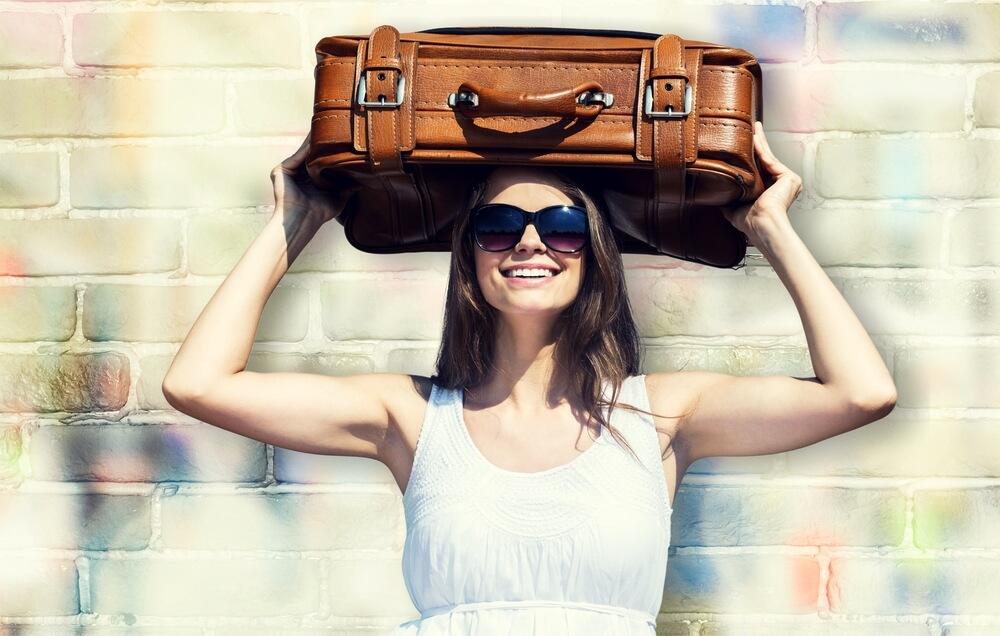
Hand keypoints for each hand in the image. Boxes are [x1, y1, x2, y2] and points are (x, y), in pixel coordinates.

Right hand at [270, 134, 353, 226]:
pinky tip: (316, 137)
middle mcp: (299, 173)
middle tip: (334, 125)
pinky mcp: (281, 170)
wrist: (302, 220)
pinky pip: (297, 155)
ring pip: (304, 151)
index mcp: (310, 179)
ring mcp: (289, 171)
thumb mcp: (339, 198)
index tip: (341, 139)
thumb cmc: (319, 213)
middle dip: (322, 141)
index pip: (320, 160)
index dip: (330, 150)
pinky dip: (307, 147)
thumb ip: (349, 187)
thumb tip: (364, 180)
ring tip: (326, 126)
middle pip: (311, 153)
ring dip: (315, 140)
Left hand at [723, 122, 802, 244]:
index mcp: (769, 191)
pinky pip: (770, 159)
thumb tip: (713, 195)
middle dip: (758, 142)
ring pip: (768, 156)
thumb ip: (727, 199)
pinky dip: (761, 148)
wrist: (761, 224)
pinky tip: (754, 137)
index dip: (751, 156)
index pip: (759, 169)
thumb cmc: (750, 222)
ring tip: (753, 126)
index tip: (744, 144)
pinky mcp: (789, 177)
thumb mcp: (734, 209)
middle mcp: (780, 185)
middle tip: (753, 127)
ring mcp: (787, 181)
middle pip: (765, 159)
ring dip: (760, 141)